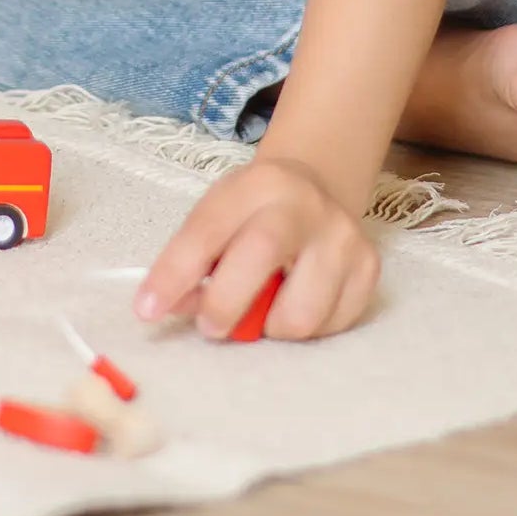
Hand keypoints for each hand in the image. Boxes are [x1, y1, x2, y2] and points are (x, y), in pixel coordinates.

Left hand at [134, 155, 380, 340]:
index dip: (173, 274)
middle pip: (259, 257)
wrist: (317, 187)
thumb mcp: (216, 217)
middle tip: (209, 326)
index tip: (147, 309)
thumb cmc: (252, 212)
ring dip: (269, 328)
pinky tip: (295, 302)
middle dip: (225, 304)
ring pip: (301, 313)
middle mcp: (302, 204)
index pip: (206, 231)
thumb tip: (162, 309)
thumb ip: (190, 261)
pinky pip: (330, 328)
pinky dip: (305, 331)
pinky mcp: (369, 268)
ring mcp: (342, 237)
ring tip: (262, 309)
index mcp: (255, 185)